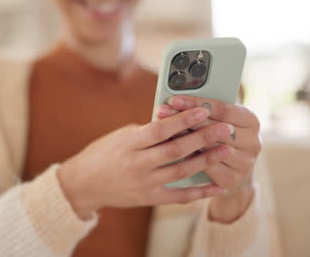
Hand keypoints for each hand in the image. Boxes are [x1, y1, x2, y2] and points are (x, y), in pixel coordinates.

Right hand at [58, 107, 234, 219]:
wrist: (83, 183)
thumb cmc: (103, 153)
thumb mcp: (121, 135)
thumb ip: (148, 131)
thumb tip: (176, 122)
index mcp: (129, 142)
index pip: (160, 129)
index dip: (183, 120)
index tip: (203, 110)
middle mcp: (137, 163)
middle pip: (176, 150)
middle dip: (203, 137)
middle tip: (224, 128)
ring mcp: (143, 183)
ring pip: (181, 171)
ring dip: (206, 160)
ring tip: (226, 149)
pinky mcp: (148, 198)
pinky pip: (178, 197)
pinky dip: (200, 192)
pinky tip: (217, 186)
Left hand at [156, 95, 260, 222]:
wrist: (231, 170)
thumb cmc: (218, 137)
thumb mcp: (217, 120)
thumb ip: (202, 110)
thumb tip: (172, 102)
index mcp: (250, 121)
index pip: (222, 108)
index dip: (195, 103)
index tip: (173, 99)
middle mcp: (253, 142)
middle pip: (213, 128)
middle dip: (184, 119)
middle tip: (161, 112)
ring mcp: (245, 162)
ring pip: (209, 148)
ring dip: (183, 139)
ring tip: (162, 131)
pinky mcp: (233, 179)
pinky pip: (207, 167)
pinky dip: (189, 159)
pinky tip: (172, 153)